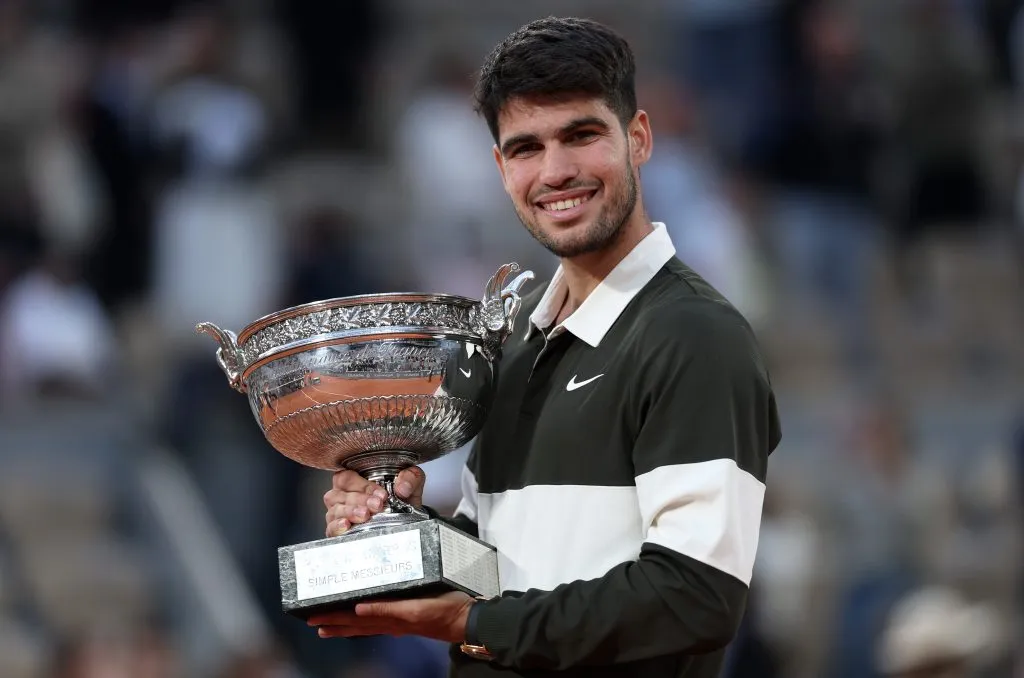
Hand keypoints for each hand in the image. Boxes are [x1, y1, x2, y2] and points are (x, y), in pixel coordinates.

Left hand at [308, 591, 474, 642]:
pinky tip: (363, 618)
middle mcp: (391, 621)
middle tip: (312, 622)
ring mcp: (400, 621)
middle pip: (356, 623)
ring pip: (366, 624)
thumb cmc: (443, 611)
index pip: (355, 618)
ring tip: (327, 627)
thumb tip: (359, 609)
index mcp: (390, 617)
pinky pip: (380, 621)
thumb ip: (387, 609)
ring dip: (346, 625)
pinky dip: (367, 621)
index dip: (334, 616)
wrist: (466, 618)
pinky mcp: (409, 616)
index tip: (313, 616)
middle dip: (334, 622)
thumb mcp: (414, 609)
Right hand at [323, 466, 426, 536]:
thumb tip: (403, 487)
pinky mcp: (338, 530)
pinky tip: (346, 525)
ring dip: (350, 512)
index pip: (349, 478)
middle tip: (376, 506)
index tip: (382, 495)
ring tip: (365, 515)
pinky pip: (331, 528)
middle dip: (360, 500)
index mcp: (354, 478)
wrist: (407, 519)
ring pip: (335, 510)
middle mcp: (342, 494)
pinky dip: (337, 526)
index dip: (364, 486)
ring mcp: (338, 512)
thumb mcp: (410, 482)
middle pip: (340, 494)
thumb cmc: (401, 497)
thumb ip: (410, 477)